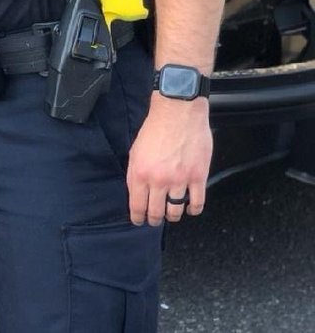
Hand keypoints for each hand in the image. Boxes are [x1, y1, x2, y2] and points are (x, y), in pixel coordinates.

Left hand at [126, 95, 211, 225]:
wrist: (177, 113)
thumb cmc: (155, 128)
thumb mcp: (135, 151)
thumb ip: (135, 173)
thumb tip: (136, 192)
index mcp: (140, 173)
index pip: (137, 205)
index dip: (138, 217)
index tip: (139, 221)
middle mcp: (158, 180)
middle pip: (157, 212)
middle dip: (155, 219)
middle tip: (155, 220)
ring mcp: (179, 180)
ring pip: (176, 211)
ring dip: (173, 215)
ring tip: (172, 214)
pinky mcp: (198, 177)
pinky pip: (197, 203)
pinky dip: (193, 210)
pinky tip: (190, 208)